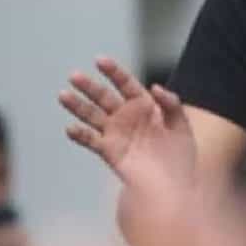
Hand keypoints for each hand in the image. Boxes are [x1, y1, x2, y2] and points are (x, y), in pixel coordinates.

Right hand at [59, 56, 196, 200]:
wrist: (174, 184)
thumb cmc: (180, 155)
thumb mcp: (181, 125)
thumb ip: (171, 104)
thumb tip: (154, 87)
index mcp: (144, 105)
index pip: (125, 83)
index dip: (113, 71)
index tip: (100, 60)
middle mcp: (126, 117)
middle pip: (104, 97)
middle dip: (89, 86)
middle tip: (74, 76)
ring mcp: (116, 133)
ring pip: (92, 116)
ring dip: (77, 106)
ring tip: (63, 95)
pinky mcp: (109, 151)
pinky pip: (91, 141)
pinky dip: (80, 135)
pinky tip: (70, 128)